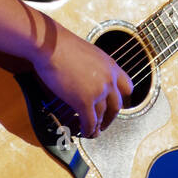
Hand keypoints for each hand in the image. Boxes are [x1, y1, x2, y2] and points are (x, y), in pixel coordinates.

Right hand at [30, 21, 133, 137]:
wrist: (50, 45)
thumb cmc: (61, 44)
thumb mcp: (87, 53)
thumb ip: (93, 66)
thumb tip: (87, 76)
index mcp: (111, 66)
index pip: (127, 86)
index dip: (122, 98)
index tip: (117, 105)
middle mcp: (109, 79)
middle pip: (117, 105)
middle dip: (111, 117)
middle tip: (105, 123)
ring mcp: (98, 91)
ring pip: (102, 116)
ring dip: (97, 126)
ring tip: (92, 132)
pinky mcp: (84, 102)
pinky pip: (90, 122)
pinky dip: (88, 130)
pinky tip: (83, 132)